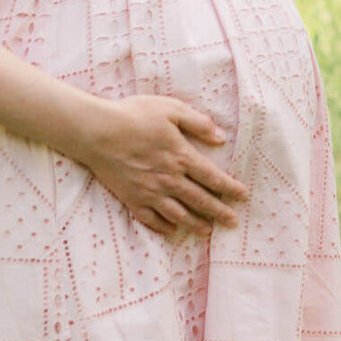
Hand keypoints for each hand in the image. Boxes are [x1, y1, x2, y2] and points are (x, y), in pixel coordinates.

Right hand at [76, 94, 248, 236]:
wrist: (97, 131)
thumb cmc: (134, 115)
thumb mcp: (171, 109)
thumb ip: (198, 123)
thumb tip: (221, 137)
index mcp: (181, 157)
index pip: (213, 178)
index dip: (230, 189)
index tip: (243, 197)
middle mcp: (169, 179)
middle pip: (200, 200)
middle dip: (219, 212)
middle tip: (233, 223)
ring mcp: (149, 192)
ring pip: (178, 214)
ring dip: (195, 224)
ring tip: (207, 231)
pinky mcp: (131, 199)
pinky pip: (151, 220)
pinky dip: (164, 227)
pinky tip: (172, 230)